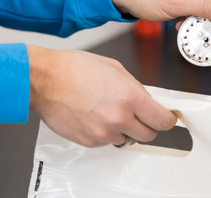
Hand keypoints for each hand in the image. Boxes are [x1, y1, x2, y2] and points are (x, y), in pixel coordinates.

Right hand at [28, 45, 176, 146]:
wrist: (43, 80)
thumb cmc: (73, 69)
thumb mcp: (115, 68)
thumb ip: (136, 87)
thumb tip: (149, 100)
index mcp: (129, 97)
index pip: (162, 120)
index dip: (167, 119)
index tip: (167, 118)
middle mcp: (118, 118)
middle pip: (149, 135)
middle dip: (147, 125)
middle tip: (140, 115)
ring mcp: (103, 133)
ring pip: (127, 139)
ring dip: (124, 129)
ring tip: (109, 110)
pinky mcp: (89, 141)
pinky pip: (107, 141)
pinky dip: (106, 132)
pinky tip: (95, 116)